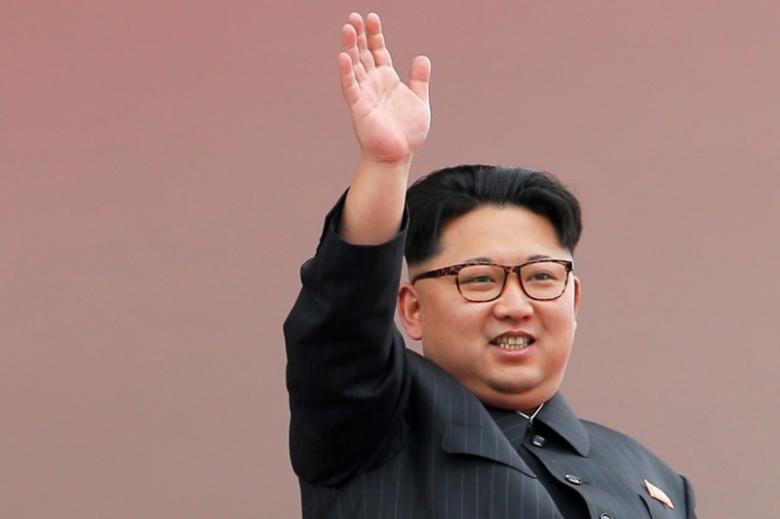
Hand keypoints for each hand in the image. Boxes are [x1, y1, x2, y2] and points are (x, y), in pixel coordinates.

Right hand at [339, 13, 430, 164]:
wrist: (399, 156)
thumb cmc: (407, 133)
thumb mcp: (419, 101)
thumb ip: (419, 79)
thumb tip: (421, 57)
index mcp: (386, 79)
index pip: (378, 51)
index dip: (374, 34)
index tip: (371, 17)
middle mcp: (372, 84)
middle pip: (362, 53)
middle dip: (359, 35)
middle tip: (354, 17)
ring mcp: (364, 94)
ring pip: (354, 66)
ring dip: (350, 47)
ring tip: (348, 28)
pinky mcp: (359, 108)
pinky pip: (351, 87)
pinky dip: (347, 72)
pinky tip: (343, 56)